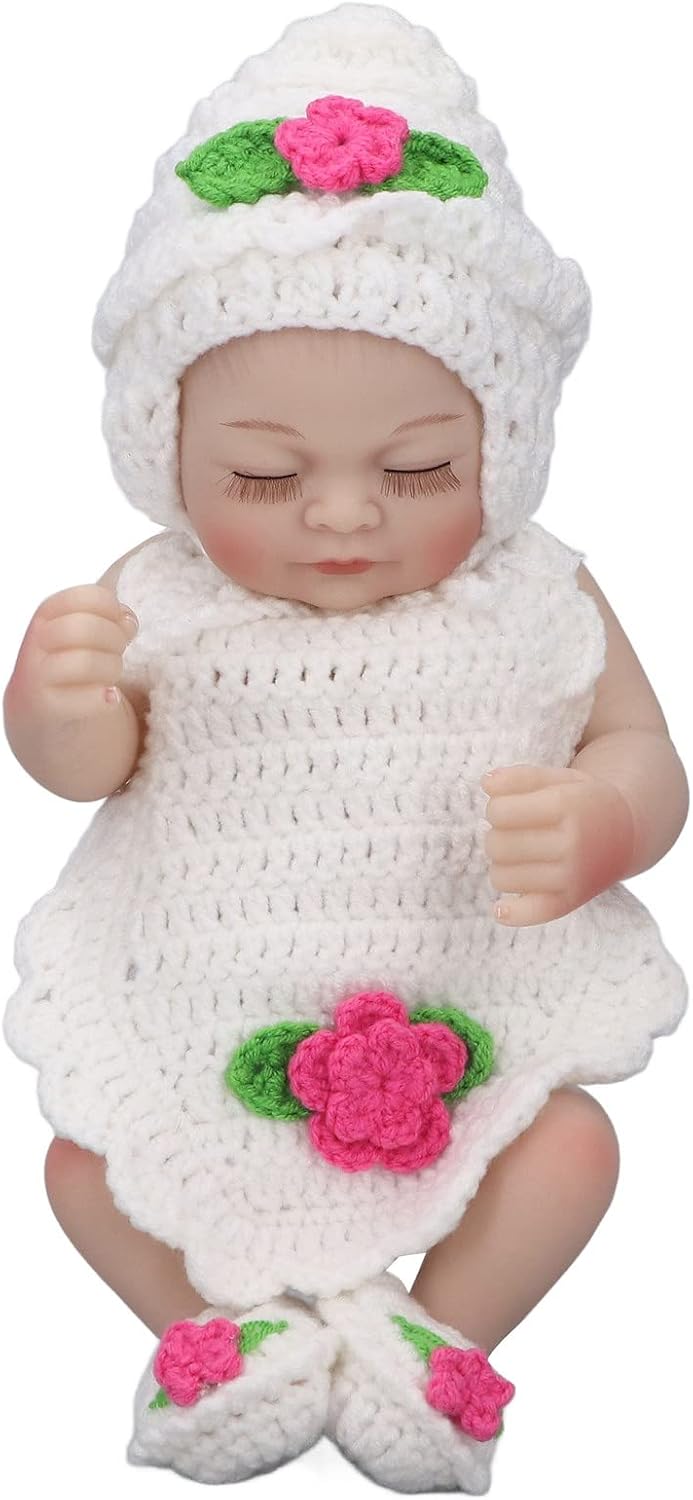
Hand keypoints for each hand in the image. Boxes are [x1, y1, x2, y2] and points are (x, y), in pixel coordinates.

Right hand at [6, 584, 138, 721]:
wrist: (41, 717)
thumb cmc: (71, 667)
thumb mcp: (85, 637)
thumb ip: (107, 621)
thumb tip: (128, 620)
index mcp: (46, 616)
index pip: (82, 597)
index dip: (111, 608)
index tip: (120, 621)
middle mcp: (35, 643)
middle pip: (83, 628)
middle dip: (114, 639)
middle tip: (120, 651)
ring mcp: (35, 676)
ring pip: (84, 662)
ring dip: (112, 668)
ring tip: (113, 677)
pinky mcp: (44, 708)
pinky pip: (82, 699)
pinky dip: (104, 699)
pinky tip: (110, 698)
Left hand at [480, 763, 634, 925]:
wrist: (629, 834)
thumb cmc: (584, 802)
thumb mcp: (560, 778)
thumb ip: (522, 777)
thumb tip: (487, 783)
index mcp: (567, 805)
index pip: (500, 812)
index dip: (495, 808)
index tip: (508, 808)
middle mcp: (571, 842)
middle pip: (497, 845)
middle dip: (496, 835)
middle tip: (513, 833)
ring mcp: (572, 876)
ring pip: (502, 878)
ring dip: (500, 866)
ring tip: (517, 856)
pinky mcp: (572, 901)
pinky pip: (532, 913)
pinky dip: (511, 913)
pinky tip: (501, 907)